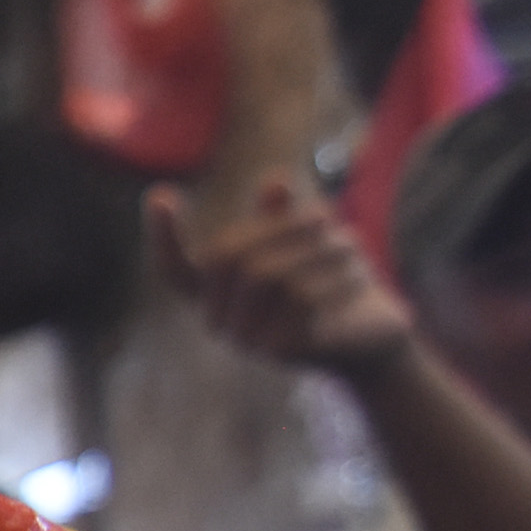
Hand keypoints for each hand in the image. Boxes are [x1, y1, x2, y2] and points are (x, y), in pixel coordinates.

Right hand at [145, 175, 415, 375]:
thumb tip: (276, 179)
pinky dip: (332, 278)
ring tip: (353, 244)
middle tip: (328, 214)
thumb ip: (283, 217)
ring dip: (317, 249)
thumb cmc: (331, 286)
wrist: (371, 342)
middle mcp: (220, 323)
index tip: (159, 194)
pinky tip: (359, 276)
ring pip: (269, 274)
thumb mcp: (307, 247)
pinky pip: (299, 298)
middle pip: (230, 256)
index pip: (175, 270)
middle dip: (283, 225)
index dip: (164, 235)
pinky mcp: (279, 351)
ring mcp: (246, 341)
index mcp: (215, 297)